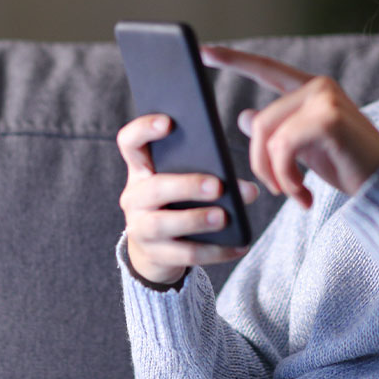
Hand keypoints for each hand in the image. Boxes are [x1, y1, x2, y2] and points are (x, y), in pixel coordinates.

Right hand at [117, 114, 258, 285]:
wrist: (155, 251)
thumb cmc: (178, 203)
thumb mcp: (183, 182)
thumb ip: (209, 173)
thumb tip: (248, 189)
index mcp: (142, 170)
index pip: (130, 143)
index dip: (144, 129)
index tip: (169, 122)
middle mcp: (135, 197)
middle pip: (155, 188)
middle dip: (187, 185)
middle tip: (218, 186)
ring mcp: (141, 228)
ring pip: (163, 224)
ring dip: (196, 220)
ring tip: (224, 217)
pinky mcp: (156, 255)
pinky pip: (185, 254)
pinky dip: (216, 251)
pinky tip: (240, 246)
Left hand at [202, 45, 378, 208]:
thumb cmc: (349, 167)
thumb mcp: (305, 148)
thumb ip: (277, 130)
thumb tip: (242, 116)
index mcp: (312, 89)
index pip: (266, 69)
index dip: (234, 60)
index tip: (203, 52)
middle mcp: (318, 86)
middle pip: (260, 121)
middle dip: (259, 163)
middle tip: (276, 190)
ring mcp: (323, 99)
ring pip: (268, 136)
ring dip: (275, 174)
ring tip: (294, 194)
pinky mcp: (326, 118)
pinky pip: (283, 149)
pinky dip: (287, 179)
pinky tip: (304, 195)